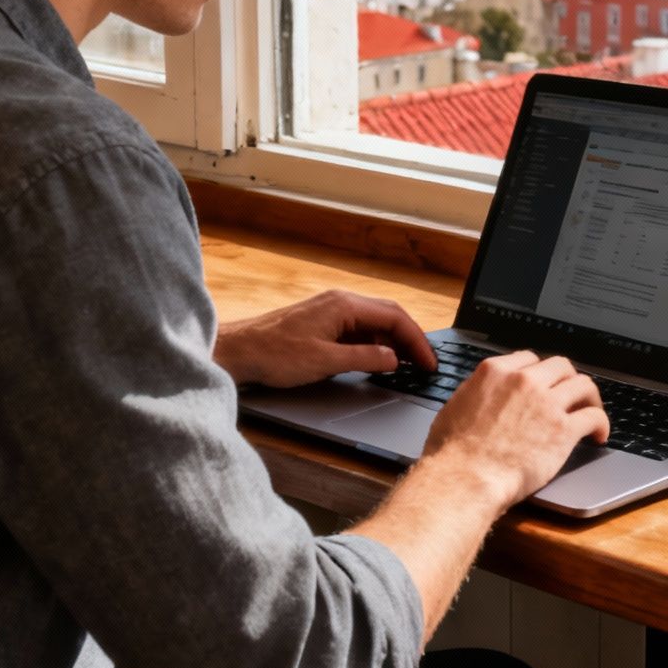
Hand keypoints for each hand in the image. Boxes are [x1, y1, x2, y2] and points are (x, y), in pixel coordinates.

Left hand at [213, 290, 436, 388]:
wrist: (239, 351)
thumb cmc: (274, 354)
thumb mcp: (325, 362)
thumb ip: (364, 358)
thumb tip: (393, 359)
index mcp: (344, 306)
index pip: (395, 317)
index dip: (417, 341)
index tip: (429, 363)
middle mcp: (340, 302)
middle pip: (388, 315)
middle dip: (410, 339)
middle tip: (426, 365)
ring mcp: (331, 310)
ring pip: (374, 322)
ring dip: (393, 342)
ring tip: (407, 366)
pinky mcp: (322, 322)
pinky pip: (358, 329)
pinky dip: (374, 343)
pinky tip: (378, 360)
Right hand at [421, 351, 609, 508]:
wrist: (466, 477)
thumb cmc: (453, 452)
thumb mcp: (456, 408)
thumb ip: (476, 394)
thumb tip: (482, 396)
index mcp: (496, 372)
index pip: (529, 358)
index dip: (539, 372)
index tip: (544, 383)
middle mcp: (524, 380)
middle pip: (560, 366)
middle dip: (567, 379)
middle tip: (570, 395)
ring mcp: (547, 403)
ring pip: (583, 385)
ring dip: (590, 397)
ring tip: (591, 410)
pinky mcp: (564, 429)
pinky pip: (594, 416)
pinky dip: (601, 424)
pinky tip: (599, 434)